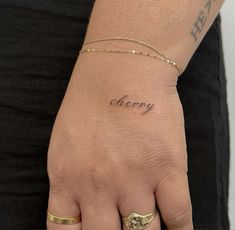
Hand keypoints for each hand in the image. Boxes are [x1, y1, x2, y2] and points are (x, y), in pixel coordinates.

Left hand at [46, 55, 192, 229]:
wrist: (121, 70)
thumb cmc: (90, 102)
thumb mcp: (65, 143)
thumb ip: (71, 180)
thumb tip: (84, 209)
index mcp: (67, 180)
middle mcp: (98, 187)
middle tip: (124, 229)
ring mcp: (134, 180)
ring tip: (147, 226)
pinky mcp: (167, 168)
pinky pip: (178, 216)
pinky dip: (180, 229)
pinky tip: (178, 228)